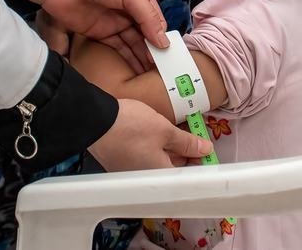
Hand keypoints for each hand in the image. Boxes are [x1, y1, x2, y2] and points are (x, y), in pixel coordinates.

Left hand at [2, 0, 166, 70]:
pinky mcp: (98, 33)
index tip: (170, 57)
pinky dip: (127, 59)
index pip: (156, 20)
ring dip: (143, 58)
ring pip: (133, 44)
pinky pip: (116, 48)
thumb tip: (163, 42)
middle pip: (146, 34)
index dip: (162, 37)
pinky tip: (137, 72)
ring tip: (154, 77)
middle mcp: (129, 9)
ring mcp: (113, 22)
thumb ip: (146, 16)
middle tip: (165, 73)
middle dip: (155, 51)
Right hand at [88, 99, 212, 169]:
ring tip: (177, 130)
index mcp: (160, 175)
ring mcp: (132, 173)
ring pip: (159, 163)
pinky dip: (155, 148)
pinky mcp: (122, 164)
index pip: (188, 175)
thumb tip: (205, 150)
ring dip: (170, 149)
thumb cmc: (131, 126)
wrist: (95, 121)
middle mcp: (146, 179)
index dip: (200, 161)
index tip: (205, 147)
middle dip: (185, 153)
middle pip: (173, 171)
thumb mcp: (165, 130)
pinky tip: (157, 133)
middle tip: (193, 134)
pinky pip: (145, 159)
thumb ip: (187, 142)